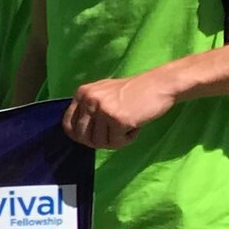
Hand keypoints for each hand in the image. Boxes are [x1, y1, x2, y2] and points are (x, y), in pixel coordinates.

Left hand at [63, 72, 179, 149]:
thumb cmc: (134, 91)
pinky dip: (128, 140)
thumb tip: (76, 134)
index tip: (93, 138)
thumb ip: (89, 109)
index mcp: (83, 93)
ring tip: (128, 127)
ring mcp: (103, 110)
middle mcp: (89, 100)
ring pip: (99, 143)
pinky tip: (136, 127)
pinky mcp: (118, 120)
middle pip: (83, 137)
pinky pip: (116, 143)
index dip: (79, 137)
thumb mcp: (103, 93)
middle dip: (98, 142)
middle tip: (114, 136)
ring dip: (115, 141)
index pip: (68, 124)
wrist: (160, 84)